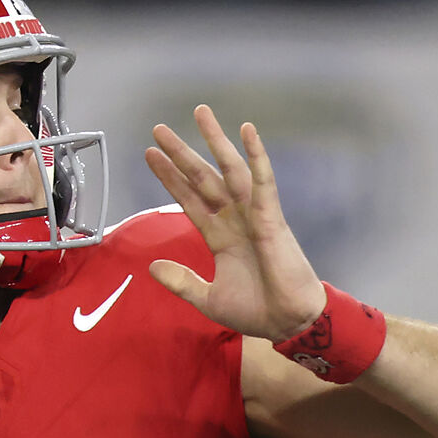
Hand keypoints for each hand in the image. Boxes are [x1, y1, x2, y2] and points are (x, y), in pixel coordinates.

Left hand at [145, 106, 326, 341]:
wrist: (288, 324)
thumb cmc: (256, 311)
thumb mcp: (208, 299)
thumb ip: (181, 282)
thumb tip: (151, 266)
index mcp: (220, 237)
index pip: (190, 199)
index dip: (170, 178)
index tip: (150, 156)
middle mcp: (235, 219)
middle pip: (203, 178)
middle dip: (182, 154)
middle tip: (159, 129)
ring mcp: (253, 216)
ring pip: (230, 171)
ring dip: (215, 141)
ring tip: (199, 113)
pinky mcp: (272, 218)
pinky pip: (263, 182)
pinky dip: (256, 156)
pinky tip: (248, 131)